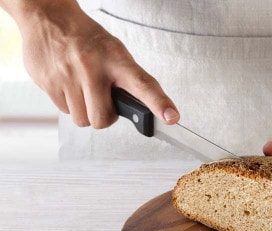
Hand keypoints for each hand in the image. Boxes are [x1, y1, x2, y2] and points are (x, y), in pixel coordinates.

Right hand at [13, 1, 178, 127]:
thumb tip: (145, 110)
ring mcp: (68, 76)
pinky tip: (69, 85)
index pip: (142, 84)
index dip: (159, 103)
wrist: (49, 18)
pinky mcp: (48, 83)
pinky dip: (69, 104)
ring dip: (86, 111)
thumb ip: (128, 81)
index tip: (171, 117)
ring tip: (84, 89)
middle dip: (104, 115)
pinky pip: (65, 112)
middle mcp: (92, 67)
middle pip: (103, 118)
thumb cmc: (87, 39)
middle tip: (103, 98)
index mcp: (116, 59)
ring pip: (83, 120)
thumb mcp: (115, 52)